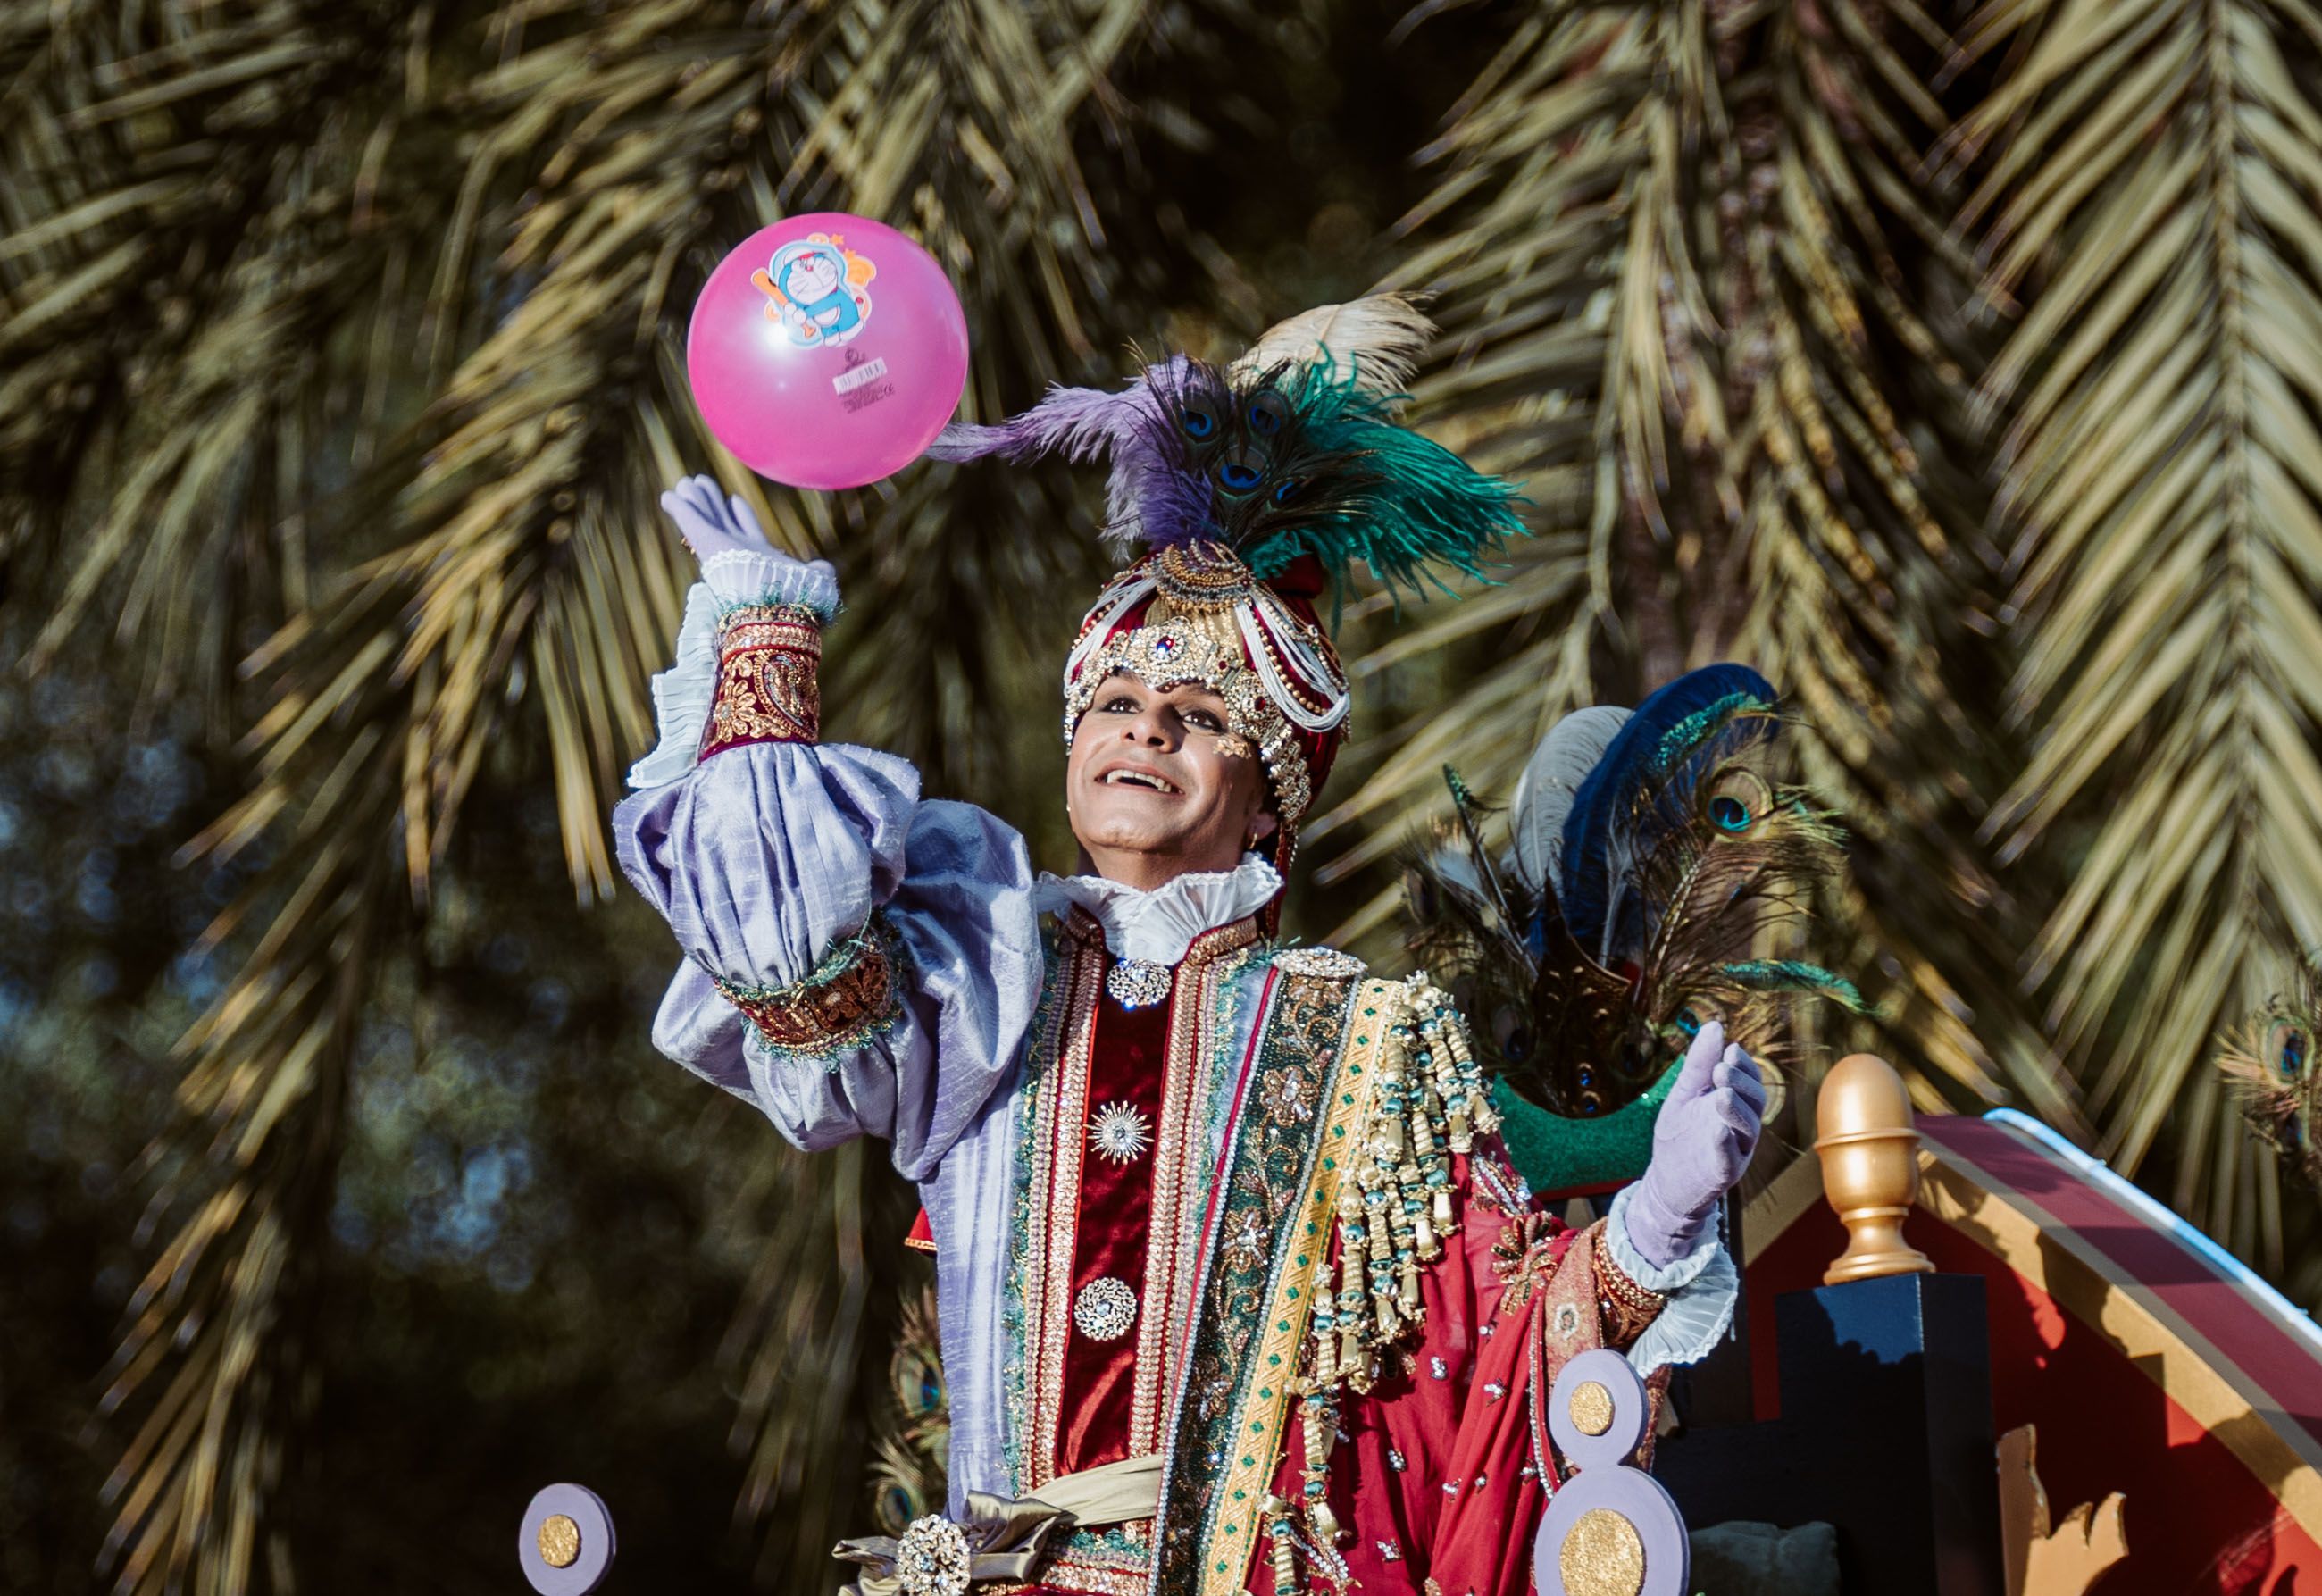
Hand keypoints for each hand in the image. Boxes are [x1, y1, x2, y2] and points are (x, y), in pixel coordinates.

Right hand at [660, 475, 835, 585]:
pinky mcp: (707, 544)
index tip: (735, 500)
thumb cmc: (793, 598)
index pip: (747, 529)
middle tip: (701, 482)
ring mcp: (720, 547)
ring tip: (686, 482)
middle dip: (712, 502)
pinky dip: (680, 508)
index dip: (741, 515)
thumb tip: (825, 568)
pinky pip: (690, 520)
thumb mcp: (811, 582)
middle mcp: (737, 552)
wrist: (774, 609)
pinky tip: (668, 496)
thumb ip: (818, 573)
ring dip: (696, 499)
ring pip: (704, 516)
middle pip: (721, 519)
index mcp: (759, 557)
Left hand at [1626, 1020, 1764, 1268]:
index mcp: (1735, 1105)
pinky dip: (1727, 1145)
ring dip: (1736, 1110)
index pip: (1751, 1081)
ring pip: (1748, 1129)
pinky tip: (1718, 1131)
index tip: (1730, 1050)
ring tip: (1720, 1094)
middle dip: (1741, 1084)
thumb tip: (1715, 1025)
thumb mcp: (1685, 1094)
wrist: (1665, 1181)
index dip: (1745, 1066)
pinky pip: (1731, 1159)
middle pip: (1755, 1103)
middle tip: (1722, 1069)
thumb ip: (1699, 1064)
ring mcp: (1736, 1151)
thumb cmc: (1678, 1136)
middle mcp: (1741, 1127)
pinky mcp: (1724, 1174)